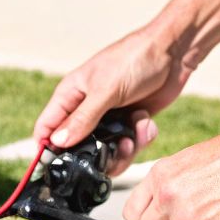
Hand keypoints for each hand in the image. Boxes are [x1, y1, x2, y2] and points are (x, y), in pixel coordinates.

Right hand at [33, 29, 192, 173]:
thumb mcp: (105, 90)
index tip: (56, 169)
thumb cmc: (133, 60)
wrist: (172, 51)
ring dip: (122, 149)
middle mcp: (86, 108)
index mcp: (70, 95)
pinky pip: (129, 144)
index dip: (46, 149)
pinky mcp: (130, 121)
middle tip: (113, 150)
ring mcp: (108, 116)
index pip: (46, 127)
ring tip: (133, 137)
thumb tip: (57, 142)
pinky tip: (147, 122)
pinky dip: (139, 138)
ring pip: (106, 151)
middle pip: (78, 147)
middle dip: (95, 156)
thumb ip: (82, 119)